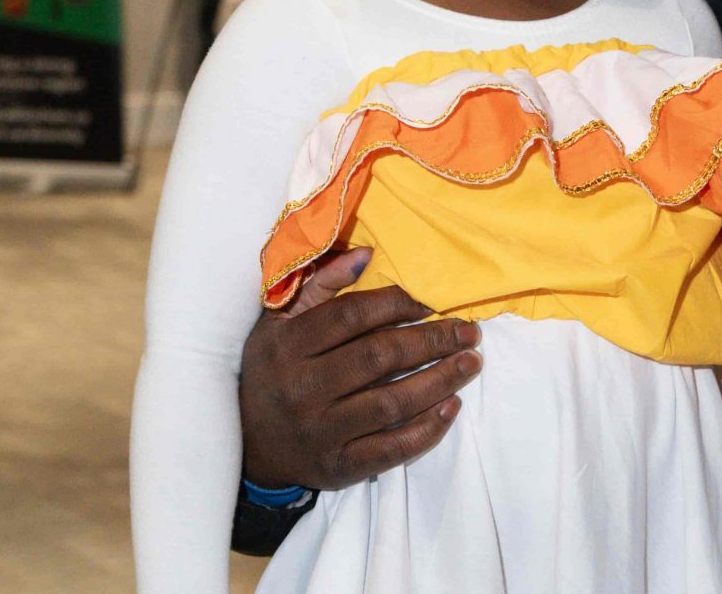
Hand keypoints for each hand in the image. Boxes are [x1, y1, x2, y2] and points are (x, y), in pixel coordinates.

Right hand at [239, 247, 482, 491]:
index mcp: (288, 345)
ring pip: (391, 403)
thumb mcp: (280, 322)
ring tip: (471, 362)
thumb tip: (367, 254)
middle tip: (470, 332)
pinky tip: (452, 407)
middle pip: (379, 357)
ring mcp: (321, 431)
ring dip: (440, 381)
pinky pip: (390, 449)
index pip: (352, 316)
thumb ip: (321, 285)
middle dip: (432, 341)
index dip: (398, 303)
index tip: (432, 301)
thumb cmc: (275, 370)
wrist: (250, 445)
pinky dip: (427, 430)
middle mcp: (303, 388)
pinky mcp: (338, 467)